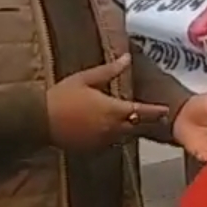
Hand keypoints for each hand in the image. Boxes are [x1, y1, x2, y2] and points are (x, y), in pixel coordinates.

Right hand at [45, 54, 170, 151]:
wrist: (40, 120)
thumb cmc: (62, 96)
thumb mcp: (85, 78)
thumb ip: (109, 70)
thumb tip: (127, 58)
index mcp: (112, 110)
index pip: (141, 112)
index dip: (155, 111)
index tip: (166, 110)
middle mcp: (111, 128)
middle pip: (136, 127)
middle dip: (146, 122)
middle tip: (157, 118)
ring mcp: (102, 141)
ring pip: (124, 137)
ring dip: (130, 130)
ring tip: (136, 123)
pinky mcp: (92, 149)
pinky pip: (109, 143)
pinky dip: (114, 137)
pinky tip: (112, 130)